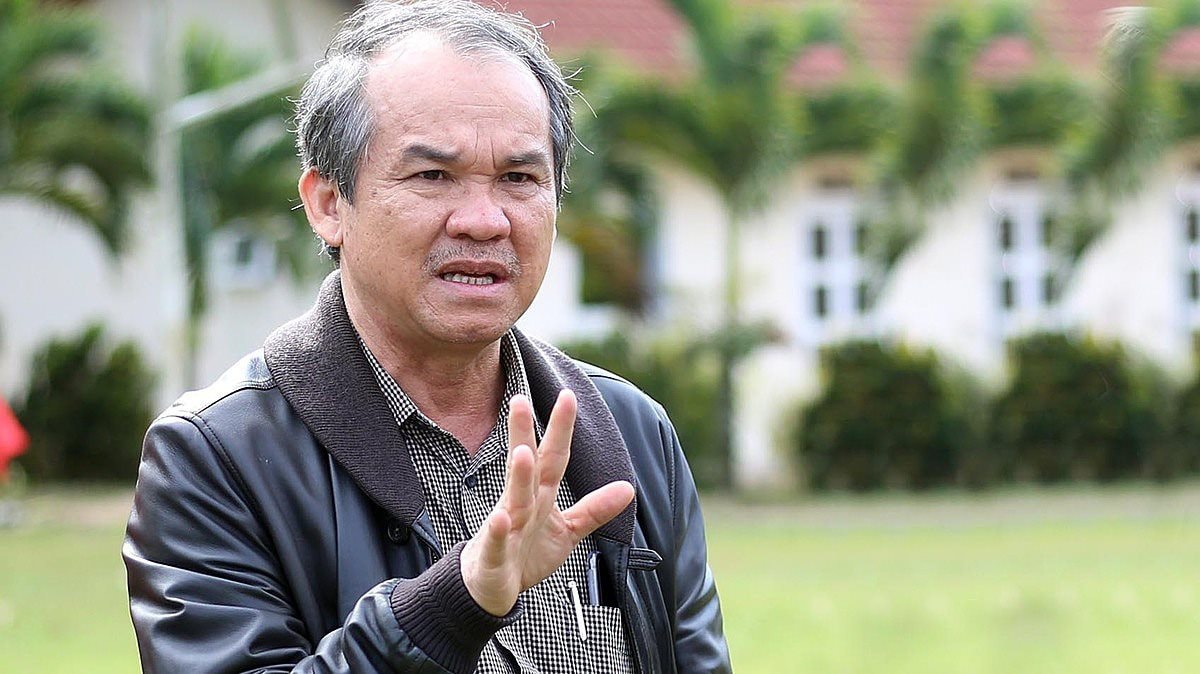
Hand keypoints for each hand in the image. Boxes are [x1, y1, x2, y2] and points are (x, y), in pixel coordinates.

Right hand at [460, 389, 634, 615]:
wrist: (490, 588)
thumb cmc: (525, 552)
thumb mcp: (567, 530)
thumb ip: (594, 508)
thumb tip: (628, 487)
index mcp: (539, 495)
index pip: (552, 456)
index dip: (561, 428)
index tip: (568, 396)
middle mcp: (520, 503)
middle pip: (526, 465)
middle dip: (523, 432)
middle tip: (520, 400)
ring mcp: (505, 526)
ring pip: (512, 498)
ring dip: (517, 476)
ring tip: (522, 453)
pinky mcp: (494, 554)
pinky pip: (496, 541)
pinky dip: (497, 531)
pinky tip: (500, 519)